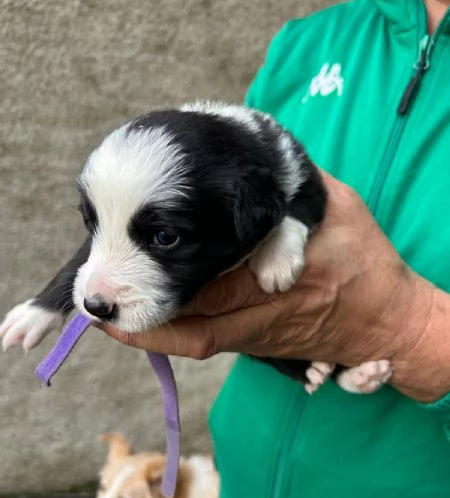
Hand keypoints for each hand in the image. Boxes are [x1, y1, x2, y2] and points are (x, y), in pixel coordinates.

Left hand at [98, 171, 449, 402]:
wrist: (383, 320)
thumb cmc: (361, 256)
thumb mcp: (335, 205)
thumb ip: (290, 185)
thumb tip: (239, 153)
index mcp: (293, 256)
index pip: (224, 253)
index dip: (172, 249)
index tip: (128, 233)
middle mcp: (269, 297)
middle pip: (200, 294)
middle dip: (145, 287)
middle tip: (95, 285)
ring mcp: (258, 326)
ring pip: (194, 328)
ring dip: (144, 321)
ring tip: (100, 309)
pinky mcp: (251, 343)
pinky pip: (202, 345)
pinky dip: (161, 338)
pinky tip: (128, 328)